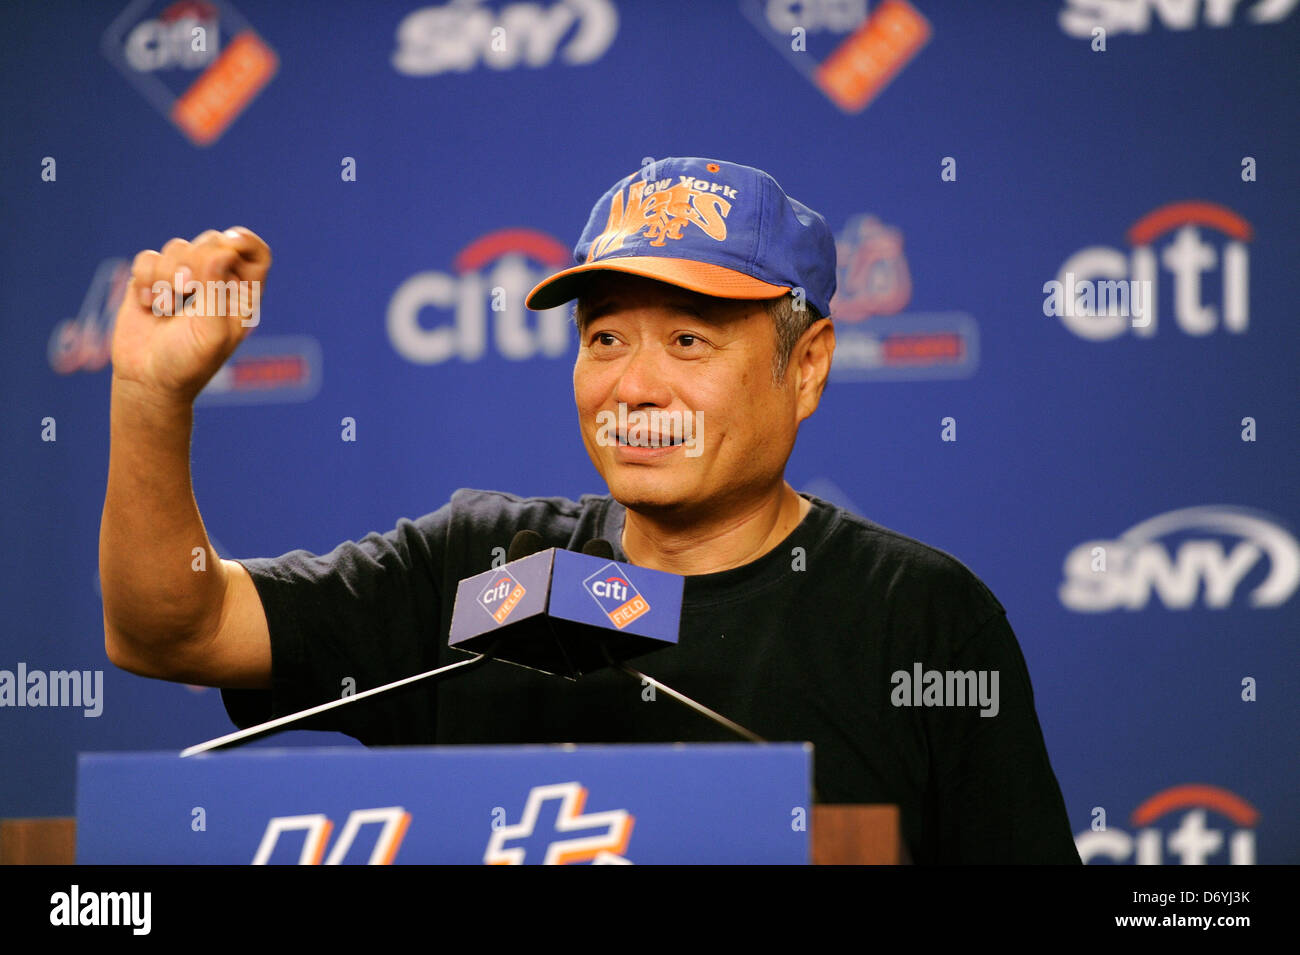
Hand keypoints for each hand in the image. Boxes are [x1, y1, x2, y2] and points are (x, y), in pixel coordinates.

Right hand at [110, 227, 271, 403]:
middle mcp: (217, 282)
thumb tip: (222, 251)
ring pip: (178, 246)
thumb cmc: (188, 363)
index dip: (244, 242)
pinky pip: (148, 257)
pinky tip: (147, 305)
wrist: (147, 381)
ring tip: (165, 309)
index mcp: (242, 296)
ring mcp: (184, 278)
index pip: (256, 253)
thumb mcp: (211, 333)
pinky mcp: (153, 279)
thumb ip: (217, 292)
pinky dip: (145, 279)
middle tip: (186, 290)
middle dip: (196, 261)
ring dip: (167, 276)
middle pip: (214, 241)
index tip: (228, 245)